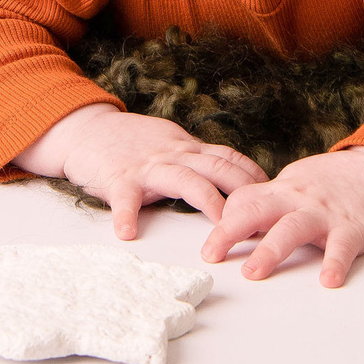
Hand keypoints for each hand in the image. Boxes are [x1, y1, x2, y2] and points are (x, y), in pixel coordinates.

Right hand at [11, 105, 266, 239]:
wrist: (86, 130)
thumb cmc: (130, 144)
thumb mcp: (170, 145)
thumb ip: (195, 159)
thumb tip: (229, 178)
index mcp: (187, 149)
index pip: (229, 158)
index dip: (254, 175)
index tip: (277, 193)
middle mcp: (174, 155)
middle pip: (218, 168)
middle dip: (244, 191)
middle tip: (265, 217)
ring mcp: (148, 166)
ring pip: (184, 181)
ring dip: (206, 202)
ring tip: (221, 227)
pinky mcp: (118, 178)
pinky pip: (124, 198)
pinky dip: (126, 216)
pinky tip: (128, 234)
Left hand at [201, 146, 363, 286]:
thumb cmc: (335, 183)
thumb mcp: (296, 183)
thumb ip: (267, 201)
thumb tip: (233, 220)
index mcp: (283, 190)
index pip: (245, 200)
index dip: (224, 220)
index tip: (208, 244)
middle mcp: (299, 199)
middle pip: (258, 210)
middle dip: (230, 231)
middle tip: (211, 254)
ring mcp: (326, 213)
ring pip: (293, 228)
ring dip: (271, 250)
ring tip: (253, 272)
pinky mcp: (354, 228)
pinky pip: (342, 246)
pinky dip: (335, 263)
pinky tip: (329, 280)